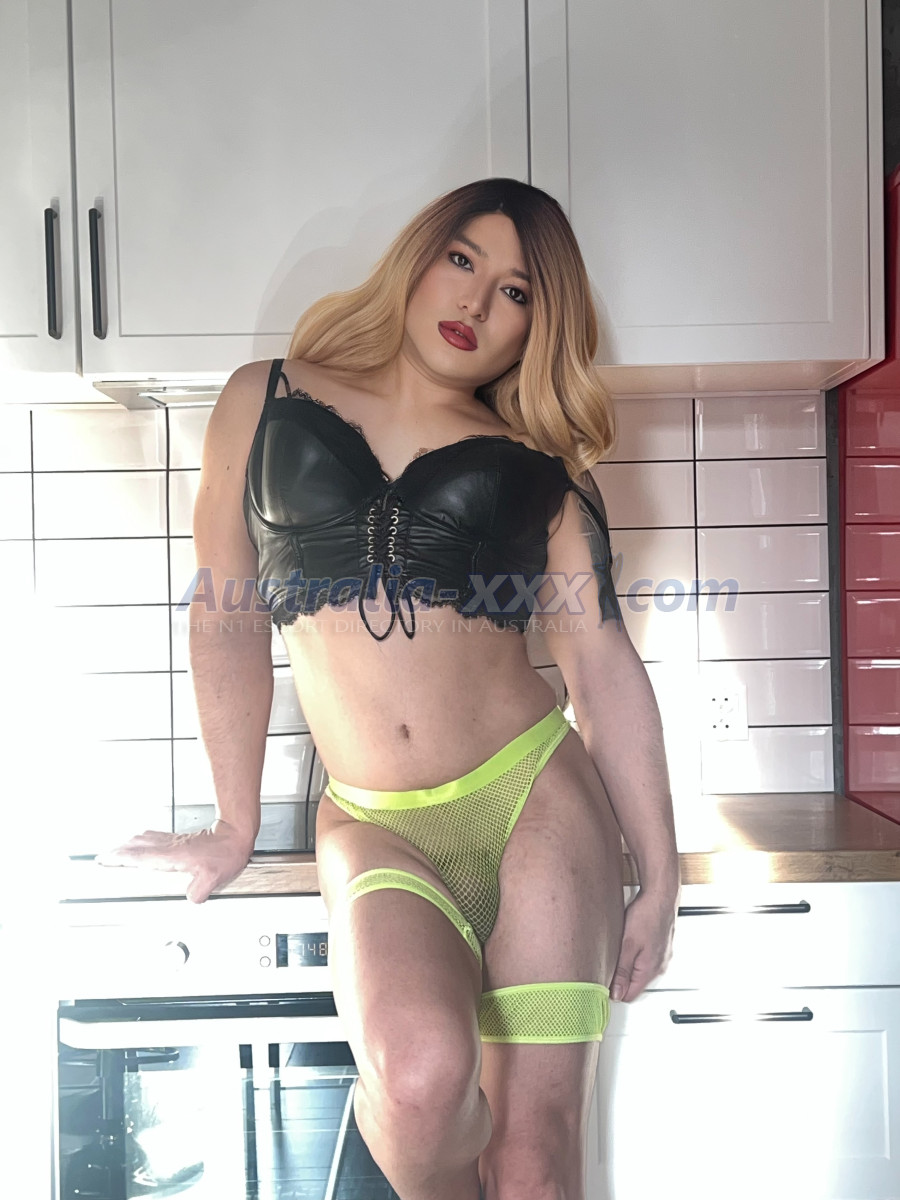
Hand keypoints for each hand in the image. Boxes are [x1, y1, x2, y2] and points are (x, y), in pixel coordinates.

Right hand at [96, 820, 255, 903]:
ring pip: (145, 840)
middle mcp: (170, 847)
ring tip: (118, 850)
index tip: (107, 858)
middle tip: (104, 856)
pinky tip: (143, 841)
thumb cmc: (226, 853)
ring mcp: (174, 841)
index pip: (141, 856)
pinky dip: (142, 840)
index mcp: (173, 856)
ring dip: (129, 844)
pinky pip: (155, 838)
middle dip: (119, 851)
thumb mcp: (214, 877)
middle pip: (138, 846)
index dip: (122, 857)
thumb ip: (199, 891)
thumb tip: (191, 899)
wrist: (236, 834)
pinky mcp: (180, 839)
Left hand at [610, 888, 677, 1002]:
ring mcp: (661, 957)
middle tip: (606, 964)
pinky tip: (628, 943)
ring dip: (627, 966)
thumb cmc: (647, 916)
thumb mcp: (628, 944)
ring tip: (617, 951)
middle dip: (619, 979)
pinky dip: (634, 956)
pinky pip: (645, 959)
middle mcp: (658, 967)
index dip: (614, 991)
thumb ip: (622, 971)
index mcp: (649, 970)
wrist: (661, 896)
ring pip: (639, 971)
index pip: (629, 995)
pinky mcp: (660, 947)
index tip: (601, 982)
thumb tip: (616, 993)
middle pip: (635, 984)